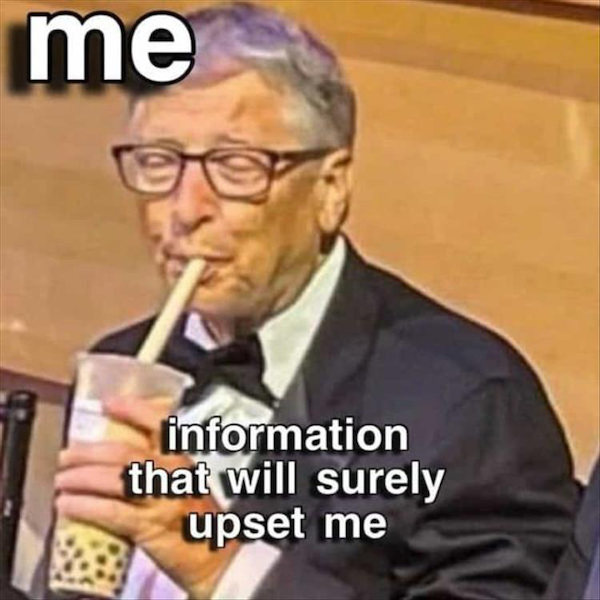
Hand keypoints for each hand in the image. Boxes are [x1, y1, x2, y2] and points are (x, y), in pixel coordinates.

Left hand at [54, 396, 238, 596]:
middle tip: (69, 454)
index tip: (110, 404)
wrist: (217, 554)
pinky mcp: (150, 527)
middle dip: (90, 451)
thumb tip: (135, 436)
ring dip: (81, 478)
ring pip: (114, 479)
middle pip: (124, 452)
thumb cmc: (199, 513)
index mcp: (184, 455)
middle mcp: (174, 472)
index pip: (159, 422)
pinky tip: (68, 505)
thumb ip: (166, 455)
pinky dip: (84, 506)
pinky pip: (110, 512)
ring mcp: (162, 498)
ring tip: (63, 479)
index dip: (132, 409)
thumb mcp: (188, 475)